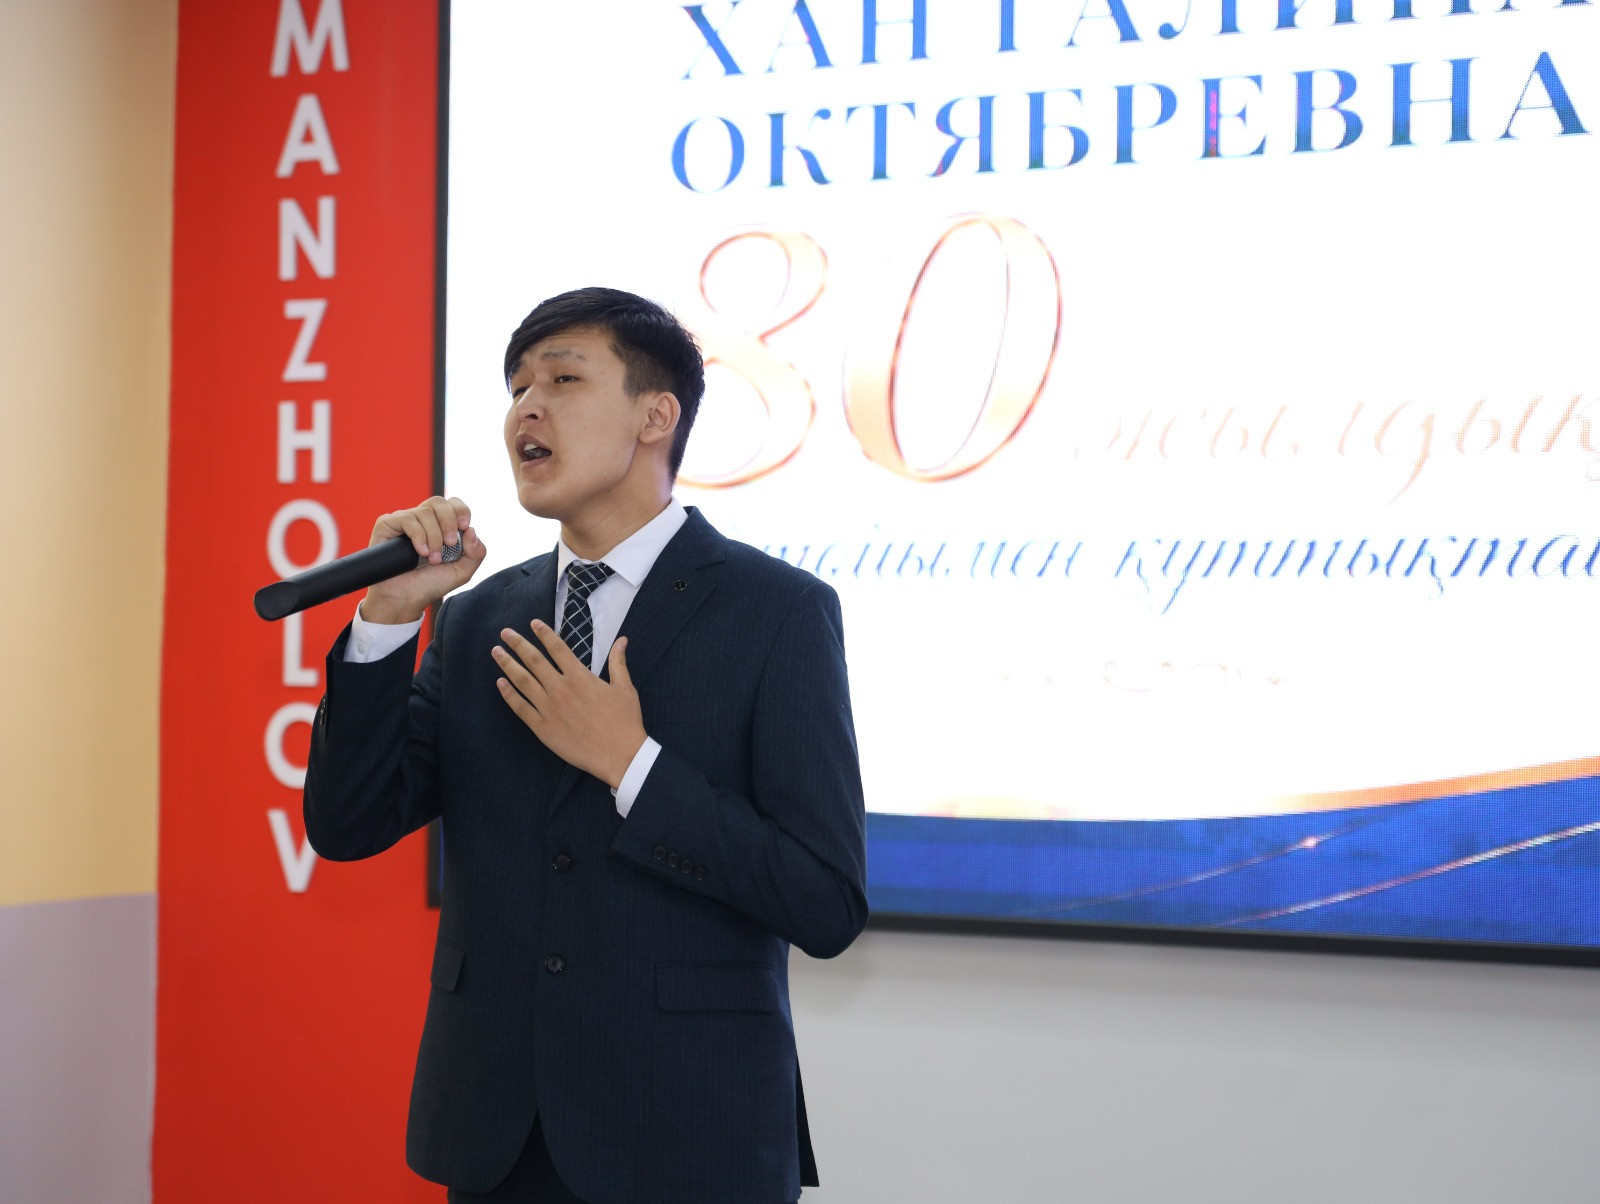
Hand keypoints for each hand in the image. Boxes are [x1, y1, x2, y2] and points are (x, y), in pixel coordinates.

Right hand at [360, 496, 486, 622]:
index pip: (452, 504)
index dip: (461, 510)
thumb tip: (472, 530)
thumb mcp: (462, 572)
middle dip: (449, 521)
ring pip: (425, 512)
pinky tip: (420, 552)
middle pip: (438, 502)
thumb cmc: (429, 584)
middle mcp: (421, 520)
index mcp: (439, 526)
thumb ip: (476, 553)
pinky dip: (419, 536)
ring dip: (434, 537)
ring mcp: (404, 521)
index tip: (464, 526)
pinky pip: (407, 519)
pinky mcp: (387, 525)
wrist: (404, 599)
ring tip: (433, 559)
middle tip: (450, 543)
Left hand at [492, 621, 646, 788]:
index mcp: (580, 677)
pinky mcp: (543, 728)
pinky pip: (521, 708)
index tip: (532, 623)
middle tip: (504, 633)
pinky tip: (500, 684)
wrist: (619, 755)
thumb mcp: (625, 688)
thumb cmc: (625, 721)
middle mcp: (561, 689)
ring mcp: (549, 709)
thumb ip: (618, 662)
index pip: (557, 648)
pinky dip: (509, 695)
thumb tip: (622, 640)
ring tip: (496, 652)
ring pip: (522, 681)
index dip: (544, 634)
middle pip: (534, 660)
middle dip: (517, 644)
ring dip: (507, 664)